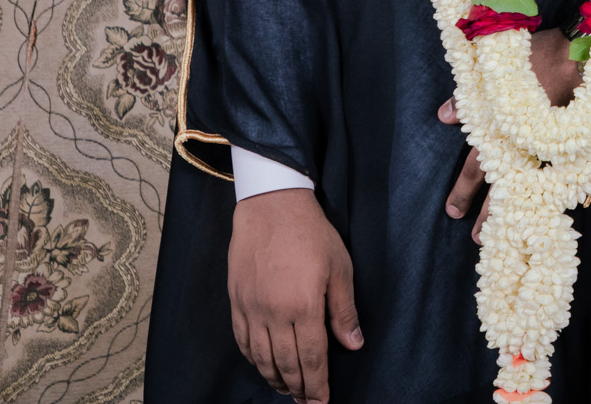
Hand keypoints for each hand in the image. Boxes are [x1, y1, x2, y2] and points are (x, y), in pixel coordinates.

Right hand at [228, 188, 360, 403]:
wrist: (271, 207)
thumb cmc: (311, 234)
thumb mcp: (340, 268)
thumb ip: (344, 310)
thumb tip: (353, 344)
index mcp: (303, 307)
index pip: (311, 358)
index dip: (317, 384)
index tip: (322, 401)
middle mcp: (274, 314)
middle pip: (286, 364)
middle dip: (299, 388)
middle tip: (308, 402)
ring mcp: (252, 309)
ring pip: (262, 358)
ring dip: (276, 379)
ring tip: (288, 391)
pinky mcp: (237, 302)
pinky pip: (243, 341)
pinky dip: (253, 360)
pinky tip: (263, 366)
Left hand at [440, 28, 582, 242]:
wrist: (578, 57)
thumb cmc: (531, 60)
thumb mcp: (492, 76)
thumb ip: (465, 100)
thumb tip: (444, 117)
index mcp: (498, 134)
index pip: (475, 170)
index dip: (463, 191)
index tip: (453, 213)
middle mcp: (521, 149)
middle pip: (500, 189)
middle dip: (487, 214)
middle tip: (476, 238)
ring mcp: (549, 152)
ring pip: (528, 190)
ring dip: (517, 213)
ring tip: (508, 233)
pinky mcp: (573, 150)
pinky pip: (562, 179)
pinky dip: (557, 194)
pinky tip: (555, 208)